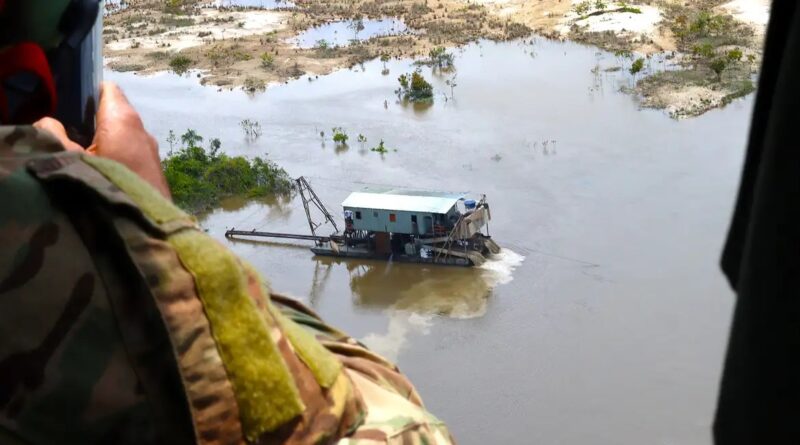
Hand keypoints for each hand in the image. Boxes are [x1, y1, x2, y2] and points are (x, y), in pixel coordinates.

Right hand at [33, 82, 170, 198]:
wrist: (145, 227)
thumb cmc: (105, 186)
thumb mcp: (67, 159)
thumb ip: (52, 134)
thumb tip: (49, 122)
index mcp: (123, 119)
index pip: (107, 89)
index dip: (86, 93)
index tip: (68, 105)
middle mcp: (142, 131)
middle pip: (114, 114)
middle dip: (92, 121)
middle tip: (68, 135)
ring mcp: (152, 153)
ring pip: (123, 137)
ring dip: (104, 143)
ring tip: (82, 157)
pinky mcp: (155, 173)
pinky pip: (131, 156)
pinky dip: (116, 159)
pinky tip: (101, 175)